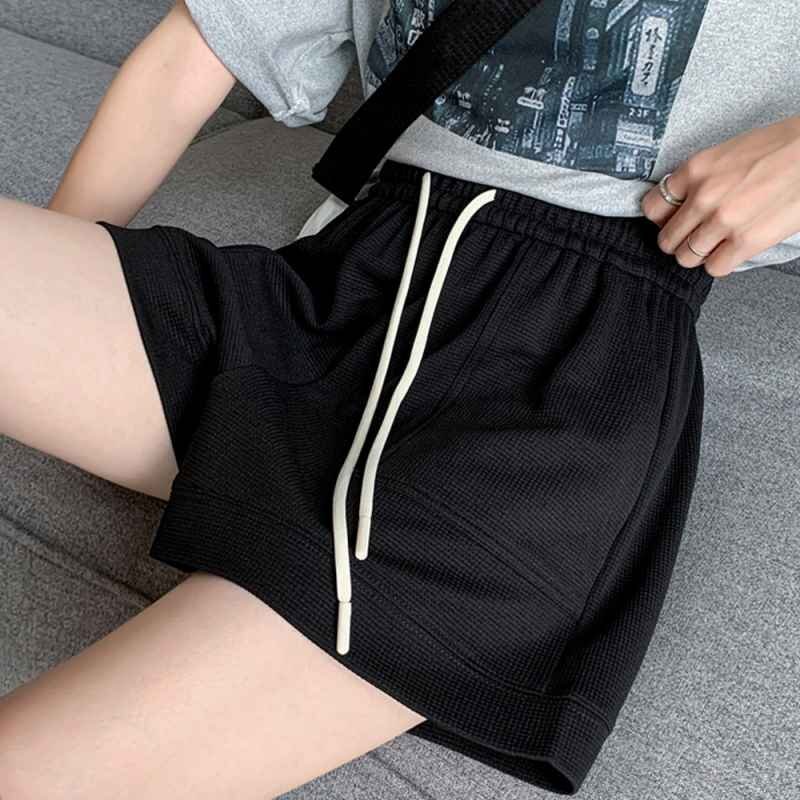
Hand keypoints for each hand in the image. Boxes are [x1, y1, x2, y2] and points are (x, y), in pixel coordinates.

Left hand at [640, 115, 799, 276]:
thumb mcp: (727, 152)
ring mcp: (723, 221)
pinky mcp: (746, 241)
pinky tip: (731, 249)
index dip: (661, 218)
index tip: (671, 220)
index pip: (652, 208)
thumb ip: (698, 178)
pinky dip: (720, 263)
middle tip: (693, 236)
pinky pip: (714, 268)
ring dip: (698, 254)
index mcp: (695, 169)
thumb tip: (679, 202)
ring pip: (686, 258)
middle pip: (667, 239)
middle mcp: (703, 196)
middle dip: (678, 241)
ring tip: (714, 243)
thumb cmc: (780, 147)